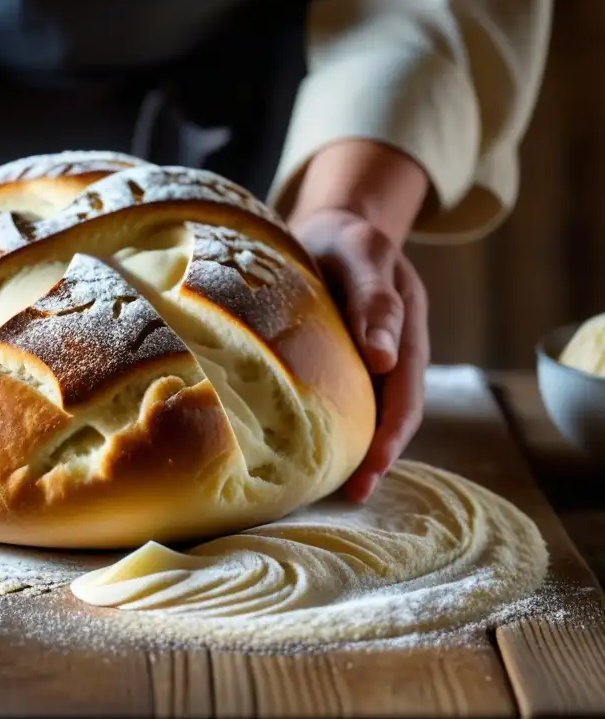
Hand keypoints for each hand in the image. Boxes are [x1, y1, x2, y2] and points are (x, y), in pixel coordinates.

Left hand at [292, 208, 430, 501]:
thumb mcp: (364, 254)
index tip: (370, 467)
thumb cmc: (346, 238)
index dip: (390, 434)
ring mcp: (370, 357)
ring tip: (336, 487)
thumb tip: (384, 361)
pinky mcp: (345, 360)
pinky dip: (336, 426)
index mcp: (407, 330)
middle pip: (394, 412)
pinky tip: (311, 451)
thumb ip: (375, 302)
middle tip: (353, 492)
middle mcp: (394, 350)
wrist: (333, 226)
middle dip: (377, 455)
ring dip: (357, 449)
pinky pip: (346, 399)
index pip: (404, 395)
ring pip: (371, 411)